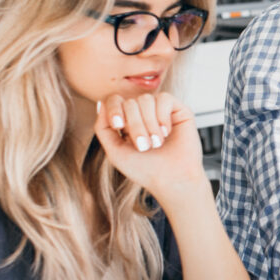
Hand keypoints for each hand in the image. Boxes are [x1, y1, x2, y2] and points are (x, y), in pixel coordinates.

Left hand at [94, 92, 208, 202]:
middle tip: (144, 146)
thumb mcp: (115, 151)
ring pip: (146, 99)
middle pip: (130, 102)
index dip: (114, 109)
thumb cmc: (145, 170)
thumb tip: (101, 103)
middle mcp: (143, 114)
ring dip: (149, 124)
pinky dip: (162, 116)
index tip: (119, 126)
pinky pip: (164, 99)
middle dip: (135, 125)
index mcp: (127, 122)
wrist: (171, 180)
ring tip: (157, 143)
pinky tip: (166, 132)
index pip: (115, 100)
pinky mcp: (178, 110)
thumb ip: (103, 128)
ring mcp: (161, 111)